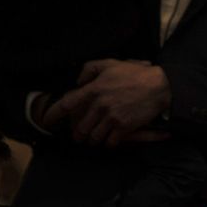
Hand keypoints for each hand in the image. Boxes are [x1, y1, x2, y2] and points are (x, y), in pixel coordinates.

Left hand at [41, 59, 171, 146]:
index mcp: (94, 89)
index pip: (67, 104)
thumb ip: (90, 69)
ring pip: (94, 137)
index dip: (54, 114)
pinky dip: (109, 143)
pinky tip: (111, 139)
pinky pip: (109, 142)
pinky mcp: (124, 128)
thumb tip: (78, 82)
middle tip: (80, 136)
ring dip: (93, 140)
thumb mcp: (110, 63)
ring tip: (95, 138)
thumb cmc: (135, 74)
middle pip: (80, 127)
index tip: (46, 121)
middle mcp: (100, 105)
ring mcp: (111, 118)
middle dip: (79, 134)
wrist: (159, 86)